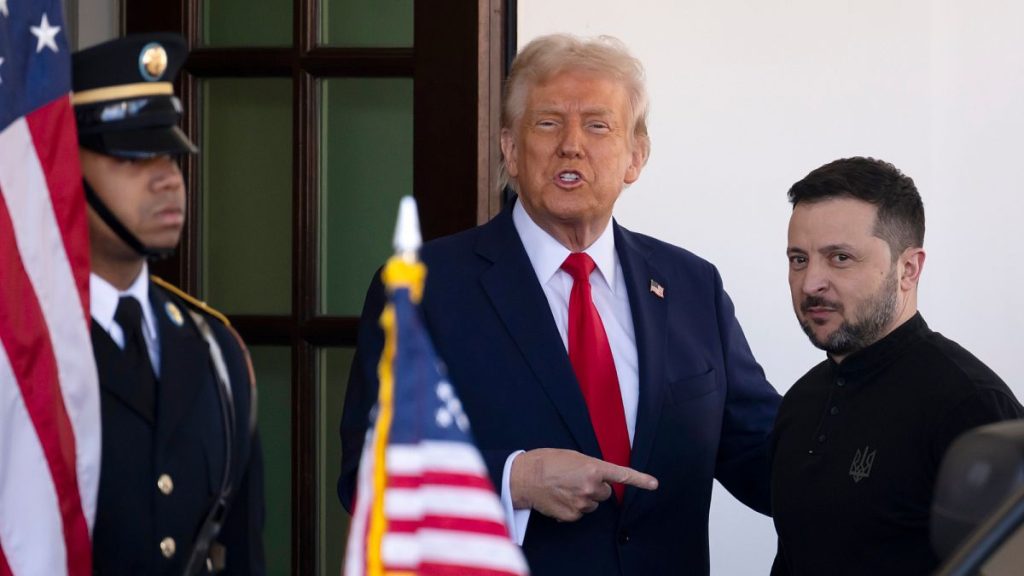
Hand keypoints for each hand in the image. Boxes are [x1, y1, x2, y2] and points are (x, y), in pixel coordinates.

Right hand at [509, 448, 657, 521]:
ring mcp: (582, 503)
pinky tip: (559, 498)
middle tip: (576, 480)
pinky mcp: (572, 515)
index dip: (640, 480)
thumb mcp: (572, 456)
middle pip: (605, 492)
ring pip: (592, 504)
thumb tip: (598, 478)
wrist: (524, 478)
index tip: (654, 484)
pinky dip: (572, 507)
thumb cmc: (546, 462)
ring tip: (564, 488)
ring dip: (583, 498)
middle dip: (595, 488)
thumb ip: (590, 466)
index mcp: (593, 468)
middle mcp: (591, 486)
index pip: (622, 475)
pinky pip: (579, 513)